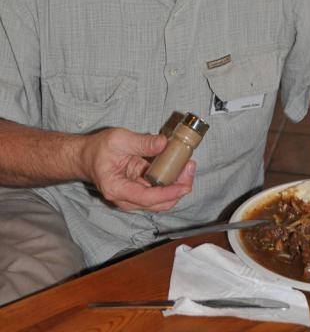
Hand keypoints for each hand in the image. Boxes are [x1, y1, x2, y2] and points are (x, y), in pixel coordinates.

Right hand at [78, 127, 194, 210]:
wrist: (86, 156)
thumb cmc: (98, 149)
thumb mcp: (119, 140)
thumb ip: (142, 142)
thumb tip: (164, 143)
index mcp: (118, 189)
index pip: (147, 198)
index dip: (168, 193)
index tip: (185, 184)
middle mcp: (126, 199)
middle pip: (158, 203)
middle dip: (178, 188)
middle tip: (190, 167)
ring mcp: (132, 197)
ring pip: (160, 200)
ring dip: (176, 185)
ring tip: (187, 165)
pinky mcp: (138, 191)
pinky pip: (158, 191)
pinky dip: (170, 181)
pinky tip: (177, 167)